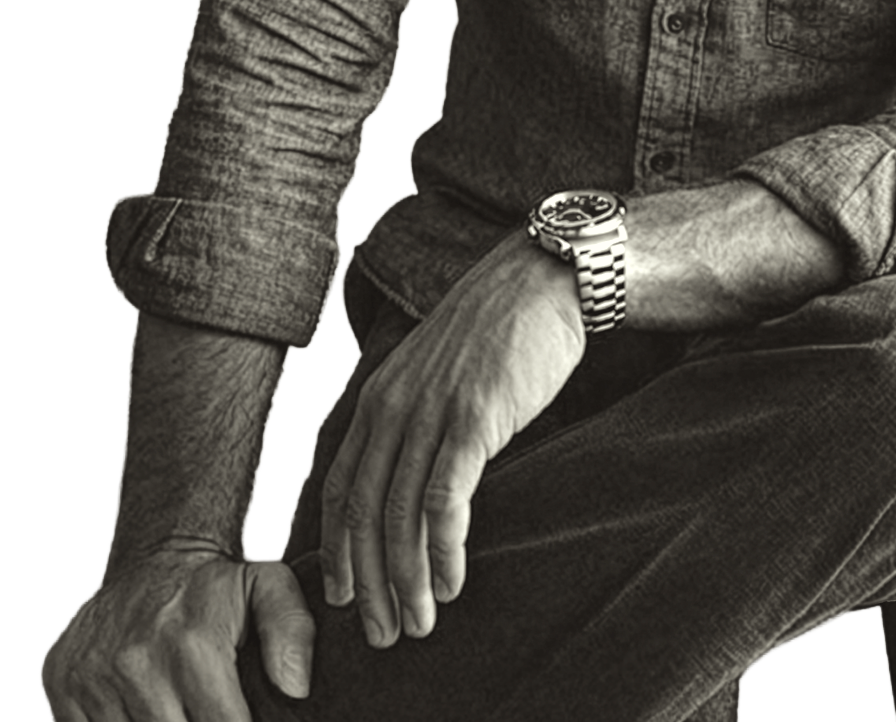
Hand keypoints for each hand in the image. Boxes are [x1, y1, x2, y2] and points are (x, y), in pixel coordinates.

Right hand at [39, 544, 313, 719]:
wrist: (154, 553)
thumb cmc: (215, 586)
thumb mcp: (268, 588)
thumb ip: (292, 631)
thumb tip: (296, 689)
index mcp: (192, 646)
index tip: (239, 720)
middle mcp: (137, 662)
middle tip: (200, 712)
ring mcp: (93, 676)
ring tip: (173, 708)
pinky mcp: (60, 684)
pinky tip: (139, 711)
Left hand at [320, 229, 585, 649]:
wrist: (540, 281)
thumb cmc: (497, 329)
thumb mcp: (435, 372)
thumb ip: (416, 419)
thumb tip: (413, 482)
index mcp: (380, 397)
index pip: (340, 487)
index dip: (337, 549)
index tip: (343, 596)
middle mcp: (394, 407)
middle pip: (364, 513)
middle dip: (368, 582)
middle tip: (381, 633)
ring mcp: (431, 412)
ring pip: (400, 516)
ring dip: (406, 580)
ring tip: (418, 621)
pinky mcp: (472, 419)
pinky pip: (445, 500)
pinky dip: (444, 550)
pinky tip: (451, 582)